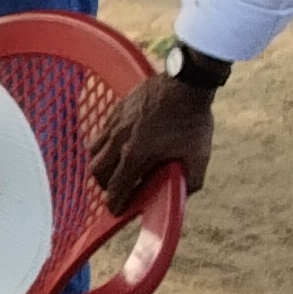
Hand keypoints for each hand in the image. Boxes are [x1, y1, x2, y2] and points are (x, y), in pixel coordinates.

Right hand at [91, 74, 215, 212]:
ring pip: (94, 151)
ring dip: (101, 164)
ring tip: (113, 167)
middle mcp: (119, 141)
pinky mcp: (117, 110)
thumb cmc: (193, 119)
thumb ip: (190, 181)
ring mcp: (115, 123)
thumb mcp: (199, 156)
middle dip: (105, 185)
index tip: (116, 211)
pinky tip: (119, 144)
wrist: (186, 82)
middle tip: (116, 189)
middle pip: (97, 171)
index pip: (116, 188)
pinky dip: (105, 144)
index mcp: (136, 155)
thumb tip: (181, 194)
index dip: (115, 204)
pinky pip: (101, 132)